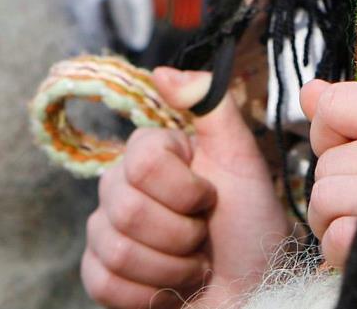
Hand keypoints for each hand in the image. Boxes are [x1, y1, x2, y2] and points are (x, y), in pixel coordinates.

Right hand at [81, 68, 291, 308]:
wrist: (253, 289)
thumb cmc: (252, 229)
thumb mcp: (243, 161)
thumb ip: (213, 106)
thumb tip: (162, 70)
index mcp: (152, 155)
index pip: (141, 162)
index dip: (183, 190)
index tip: (210, 198)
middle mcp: (123, 187)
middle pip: (125, 210)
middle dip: (181, 235)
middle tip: (204, 239)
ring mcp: (107, 231)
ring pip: (115, 250)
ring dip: (170, 269)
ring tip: (192, 265)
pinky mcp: (102, 275)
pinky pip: (102, 282)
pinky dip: (146, 295)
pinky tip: (168, 289)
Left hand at [303, 79, 356, 270]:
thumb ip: (354, 110)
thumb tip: (310, 91)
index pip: (335, 105)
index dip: (332, 129)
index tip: (356, 144)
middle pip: (326, 161)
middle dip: (337, 183)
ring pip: (323, 198)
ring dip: (334, 218)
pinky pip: (335, 237)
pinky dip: (342, 248)